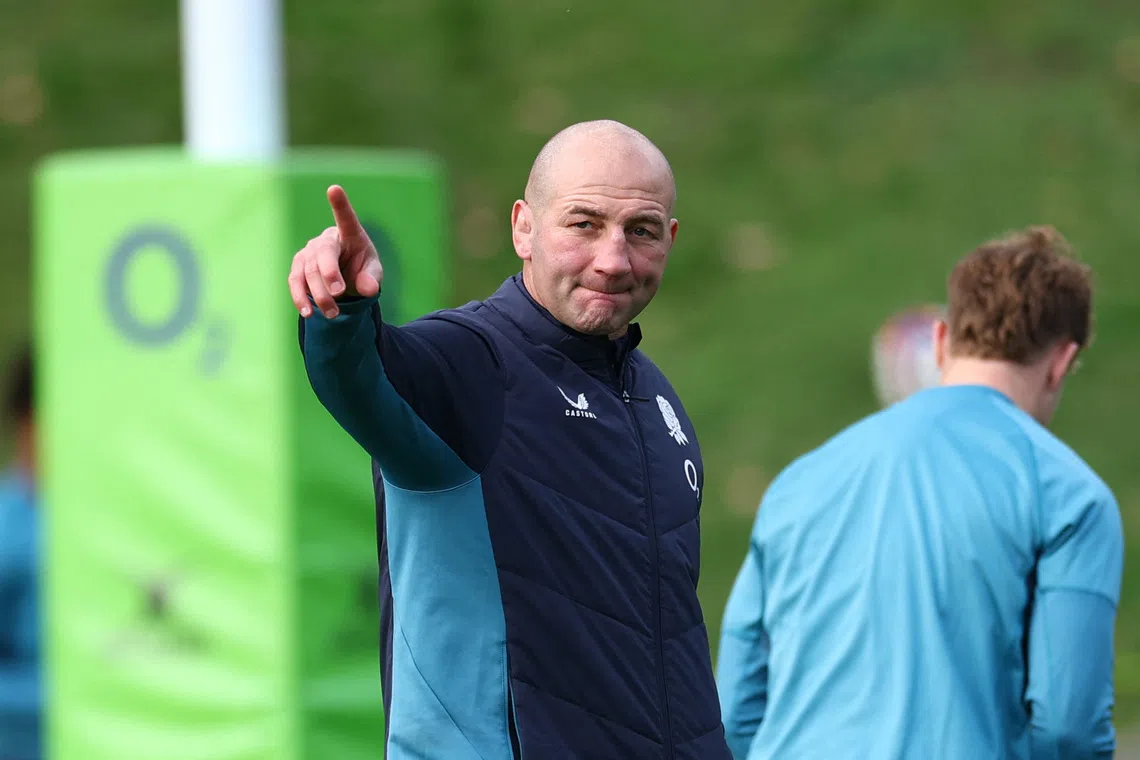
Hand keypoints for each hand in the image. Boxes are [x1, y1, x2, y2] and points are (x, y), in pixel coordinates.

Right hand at [288, 185, 383, 317]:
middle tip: (339, 294)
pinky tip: (308, 312)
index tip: (334, 189)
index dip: (340, 204)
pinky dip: (300, 298)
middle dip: (329, 274)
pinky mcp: (298, 267)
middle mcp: (327, 239)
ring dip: (319, 294)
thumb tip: (369, 289)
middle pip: (323, 254)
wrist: (345, 278)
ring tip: (333, 313)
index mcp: (350, 234)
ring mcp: (309, 252)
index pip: (346, 218)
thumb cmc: (362, 268)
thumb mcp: (373, 273)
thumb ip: (372, 279)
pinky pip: (295, 281)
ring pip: (308, 271)